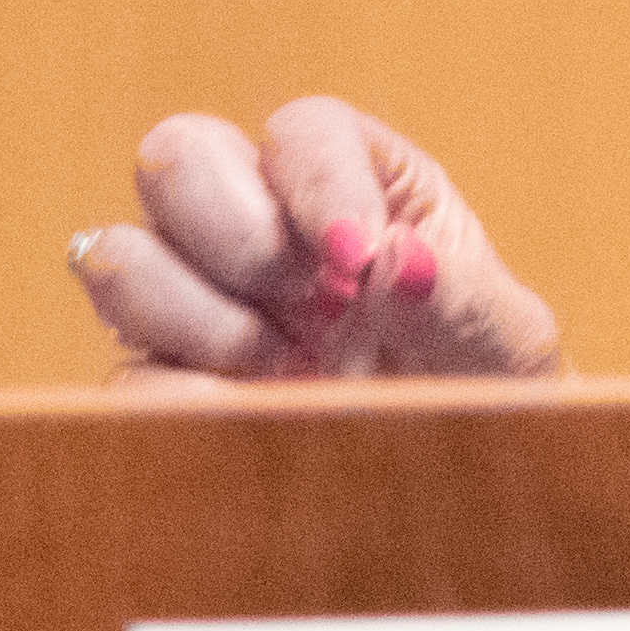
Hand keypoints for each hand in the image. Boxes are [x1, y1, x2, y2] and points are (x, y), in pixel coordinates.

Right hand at [69, 96, 566, 380]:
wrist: (466, 499)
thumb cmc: (491, 393)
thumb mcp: (509, 346)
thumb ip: (462, 298)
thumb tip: (396, 259)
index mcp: (359, 186)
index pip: (301, 131)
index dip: (316, 180)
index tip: (357, 257)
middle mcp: (264, 231)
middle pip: (177, 158)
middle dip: (234, 228)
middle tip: (307, 301)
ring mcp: (204, 306)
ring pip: (121, 256)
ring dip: (196, 315)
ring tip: (285, 367)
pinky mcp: (169, 388)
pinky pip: (128, 378)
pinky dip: (187, 403)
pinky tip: (261, 424)